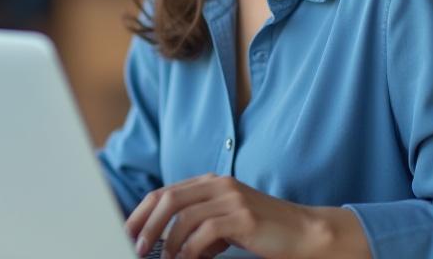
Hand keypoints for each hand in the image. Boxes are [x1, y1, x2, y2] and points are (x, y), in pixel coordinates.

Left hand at [124, 173, 369, 258]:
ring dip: (166, 241)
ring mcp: (231, 198)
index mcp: (212, 183)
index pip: (165, 192)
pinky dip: (189, 249)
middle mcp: (219, 185)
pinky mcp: (242, 216)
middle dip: (146, 224)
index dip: (142, 212)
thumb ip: (200, 227)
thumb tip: (168, 246)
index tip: (128, 232)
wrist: (304, 232)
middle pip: (168, 198)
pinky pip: (204, 232)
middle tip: (135, 246)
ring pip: (183, 215)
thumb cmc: (264, 231)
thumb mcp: (227, 224)